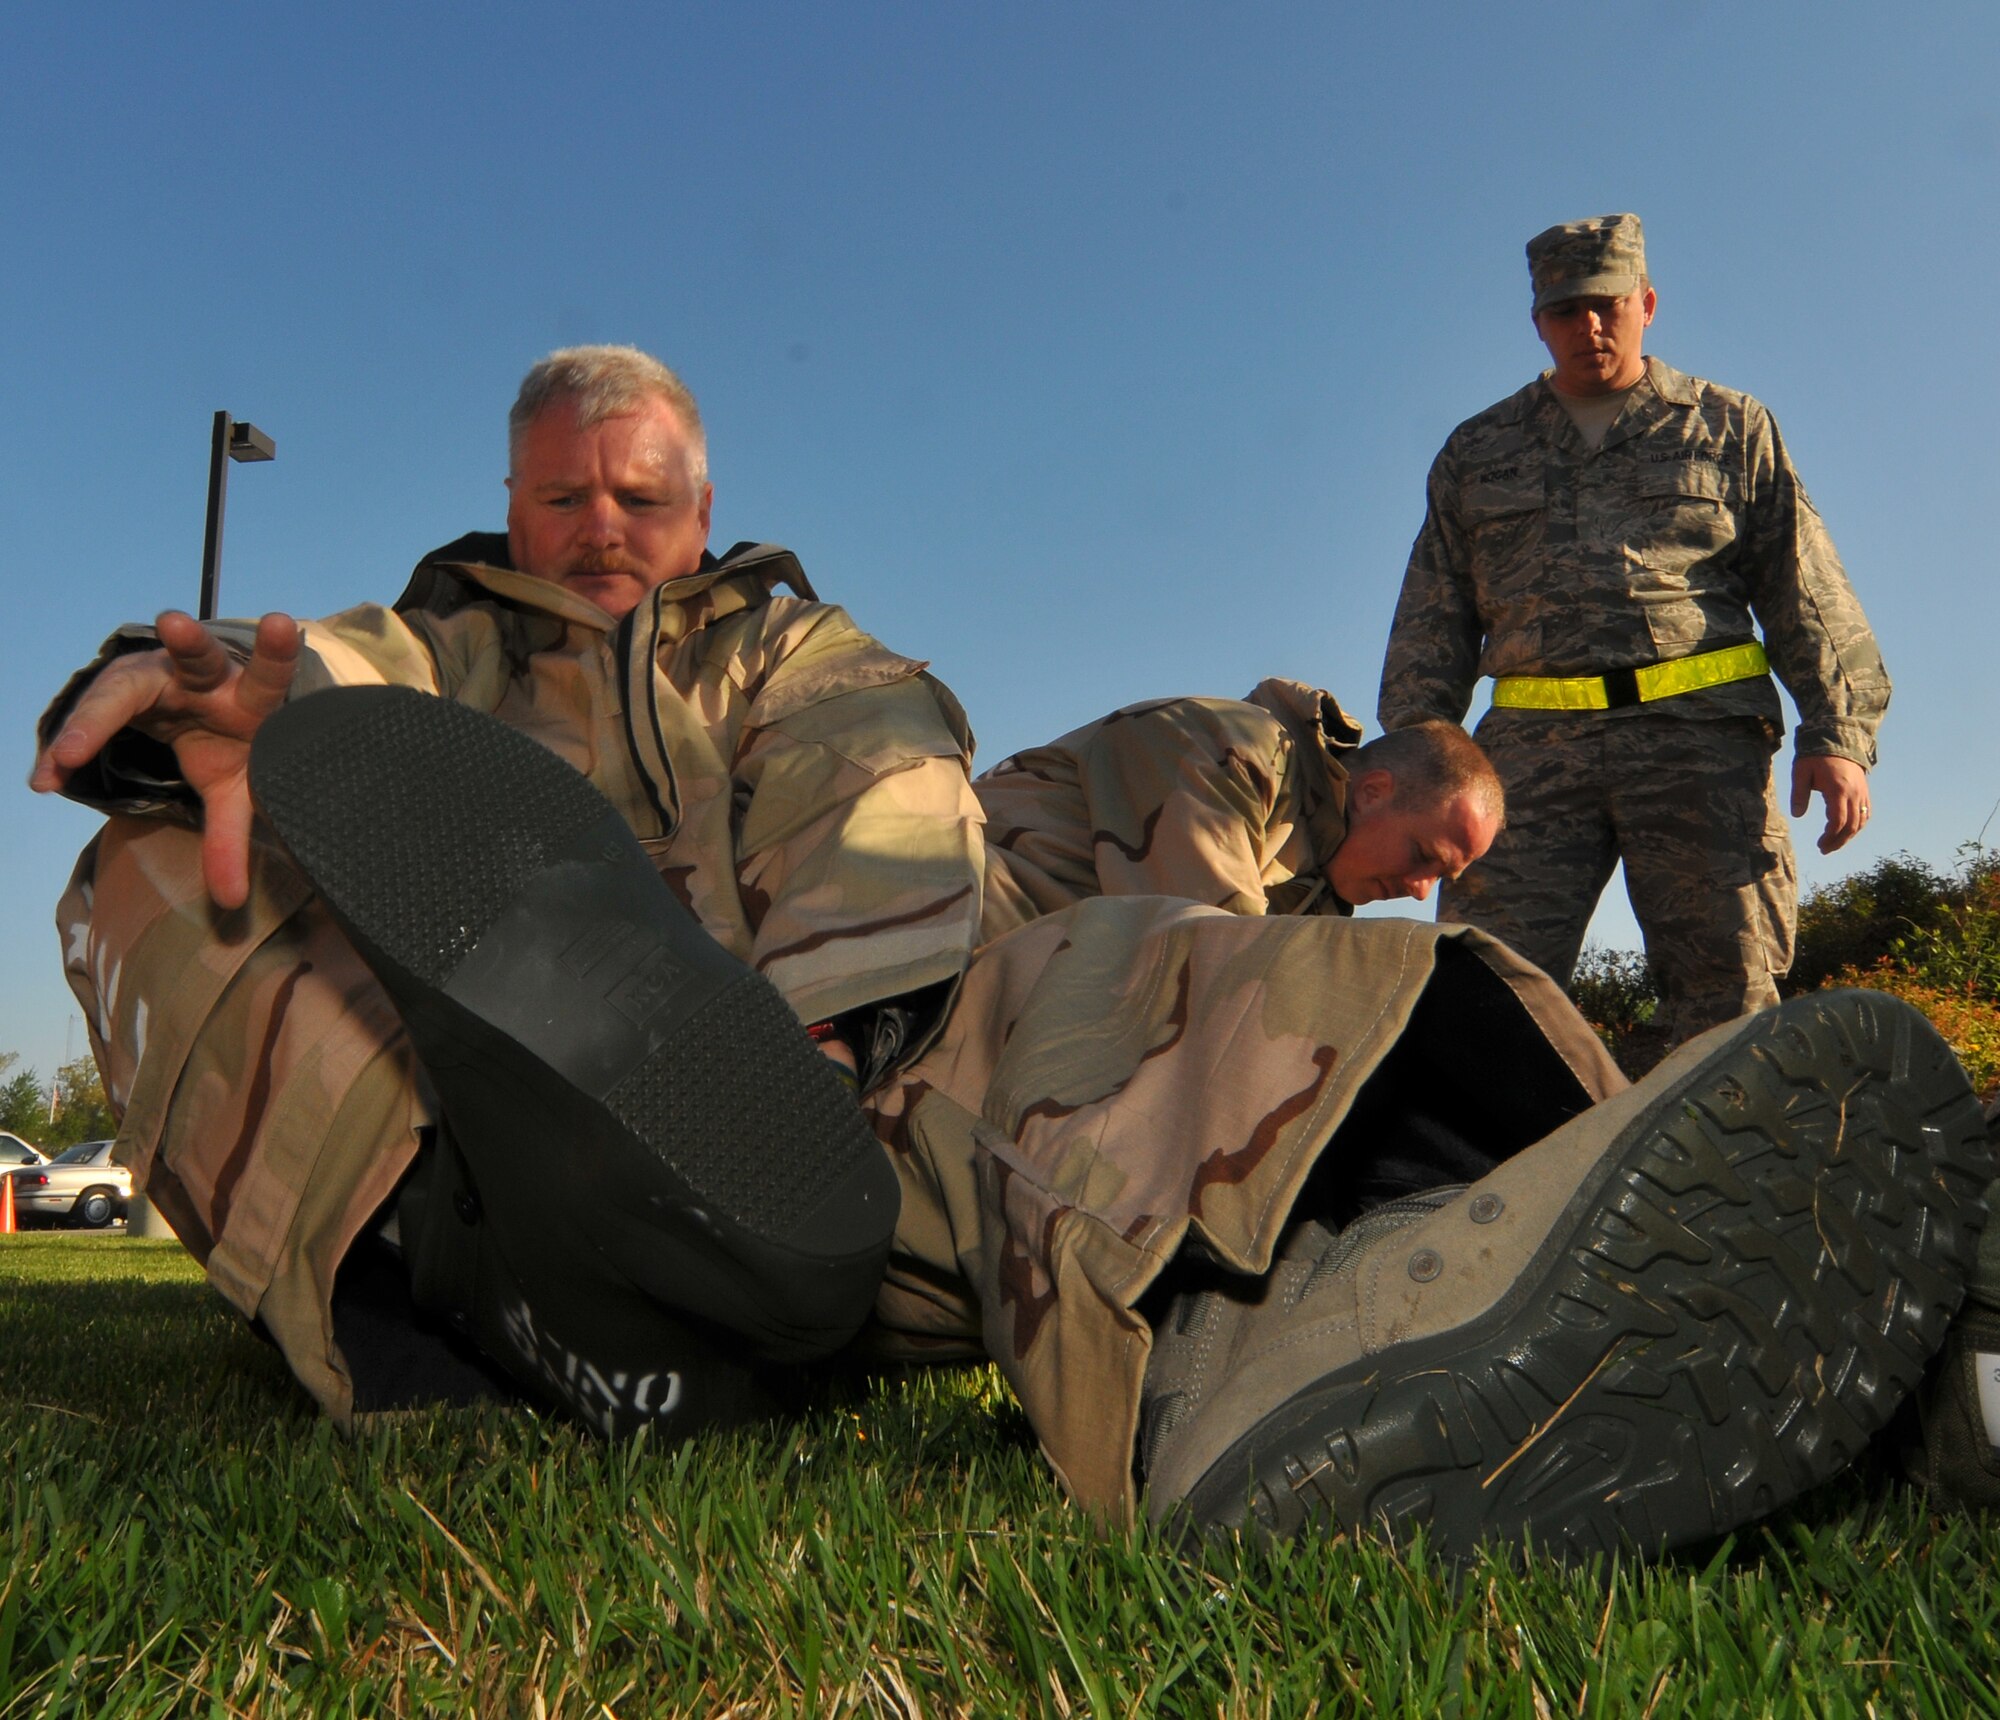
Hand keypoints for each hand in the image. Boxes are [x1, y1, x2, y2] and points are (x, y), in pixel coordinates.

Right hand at [31, 609, 301, 907]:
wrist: (195, 710)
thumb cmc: (229, 744)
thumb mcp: (233, 788)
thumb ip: (231, 839)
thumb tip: (232, 904)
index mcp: (249, 696)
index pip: (269, 672)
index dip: (275, 651)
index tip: (279, 623)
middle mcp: (204, 678)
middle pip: (198, 657)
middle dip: (188, 642)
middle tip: (172, 623)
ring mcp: (154, 678)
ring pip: (130, 684)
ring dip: (97, 713)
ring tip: (67, 752)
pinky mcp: (121, 686)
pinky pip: (92, 717)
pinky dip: (72, 747)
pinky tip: (48, 778)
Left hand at [1790, 753, 1869, 854]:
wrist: (1838, 738)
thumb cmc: (1815, 756)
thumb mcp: (1801, 772)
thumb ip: (1798, 794)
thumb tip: (1797, 815)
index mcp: (1838, 790)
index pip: (1838, 821)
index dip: (1829, 837)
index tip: (1819, 845)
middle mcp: (1854, 794)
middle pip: (1851, 826)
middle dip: (1838, 841)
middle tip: (1824, 849)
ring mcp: (1862, 792)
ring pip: (1861, 822)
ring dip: (1849, 836)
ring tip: (1833, 844)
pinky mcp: (1865, 791)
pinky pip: (1866, 813)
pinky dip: (1858, 826)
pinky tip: (1846, 832)